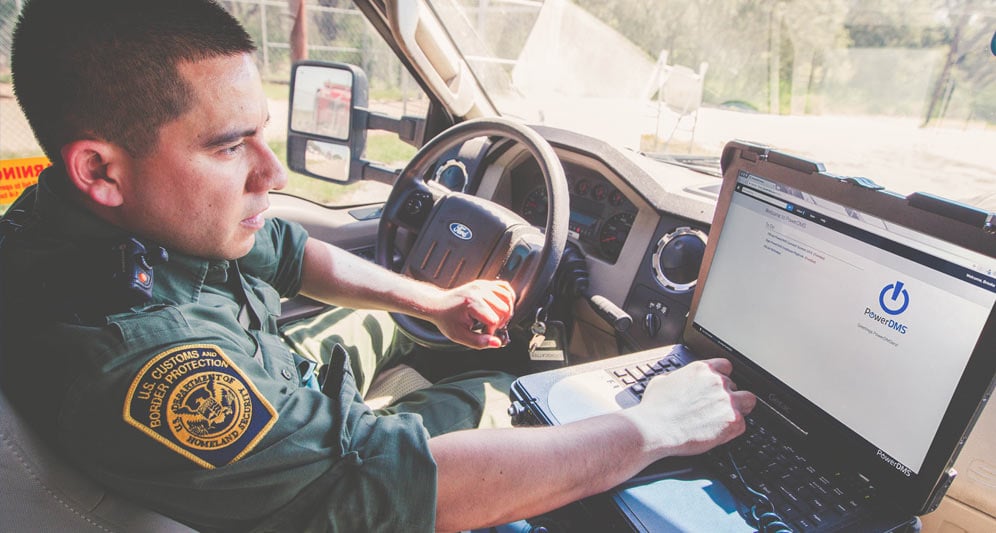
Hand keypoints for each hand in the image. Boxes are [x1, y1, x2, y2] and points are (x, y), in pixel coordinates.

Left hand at [429, 280, 515, 348]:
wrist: (438, 305)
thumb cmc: (448, 321)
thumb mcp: (459, 336)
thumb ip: (479, 342)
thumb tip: (498, 343)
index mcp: (471, 302)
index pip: (494, 320)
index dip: (490, 331)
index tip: (481, 333)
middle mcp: (478, 290)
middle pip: (504, 309)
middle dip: (500, 322)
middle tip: (488, 327)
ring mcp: (482, 285)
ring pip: (508, 299)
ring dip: (506, 312)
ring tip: (495, 319)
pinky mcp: (485, 283)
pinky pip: (505, 288)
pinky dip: (509, 298)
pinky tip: (503, 307)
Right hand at [623, 358, 755, 457]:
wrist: (654, 429)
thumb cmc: (654, 408)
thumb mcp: (662, 381)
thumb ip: (679, 377)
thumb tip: (679, 380)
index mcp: (702, 369)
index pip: (726, 366)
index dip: (722, 378)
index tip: (719, 387)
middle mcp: (717, 382)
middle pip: (735, 386)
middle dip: (727, 397)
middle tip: (715, 409)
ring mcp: (727, 401)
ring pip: (748, 401)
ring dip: (739, 409)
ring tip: (724, 420)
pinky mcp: (733, 421)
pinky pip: (743, 424)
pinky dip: (733, 430)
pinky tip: (720, 433)